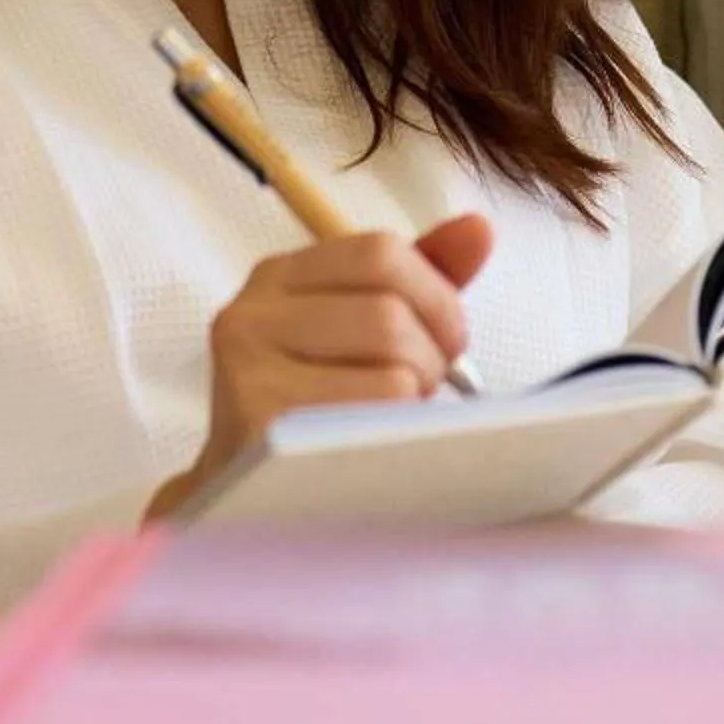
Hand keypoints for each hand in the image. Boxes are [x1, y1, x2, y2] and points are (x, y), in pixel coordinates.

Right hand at [142, 213, 493, 521]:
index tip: (447, 339)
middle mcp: (252, 315)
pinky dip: (395, 434)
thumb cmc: (314, 406)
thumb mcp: (359, 327)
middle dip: (430, 358)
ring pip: (390, 367)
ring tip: (392, 418)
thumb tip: (480, 228)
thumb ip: (419, 277)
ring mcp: (248, 373)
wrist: (243, 495)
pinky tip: (375, 446)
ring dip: (414, 400)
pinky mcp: (261, 430)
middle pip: (389, 314)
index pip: (381, 252)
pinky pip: (371, 419)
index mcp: (279, 278)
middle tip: (421, 390)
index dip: (436, 296)